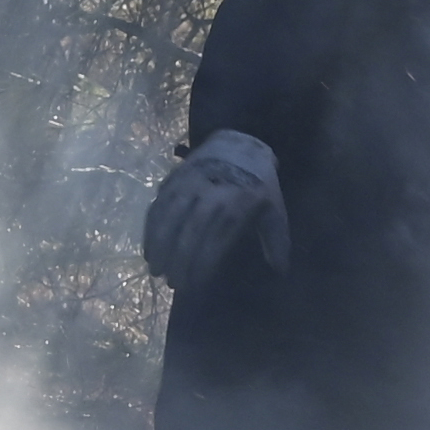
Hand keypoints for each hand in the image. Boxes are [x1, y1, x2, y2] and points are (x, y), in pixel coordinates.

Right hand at [138, 128, 291, 292]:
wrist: (239, 144)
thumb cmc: (258, 184)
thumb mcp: (274, 208)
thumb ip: (276, 240)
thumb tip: (280, 270)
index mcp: (236, 204)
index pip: (214, 242)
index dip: (202, 266)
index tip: (195, 286)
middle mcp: (209, 194)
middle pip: (189, 233)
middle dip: (178, 262)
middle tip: (172, 284)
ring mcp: (188, 184)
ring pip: (168, 218)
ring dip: (159, 246)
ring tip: (155, 270)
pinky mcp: (174, 179)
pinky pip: (158, 205)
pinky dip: (151, 228)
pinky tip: (148, 249)